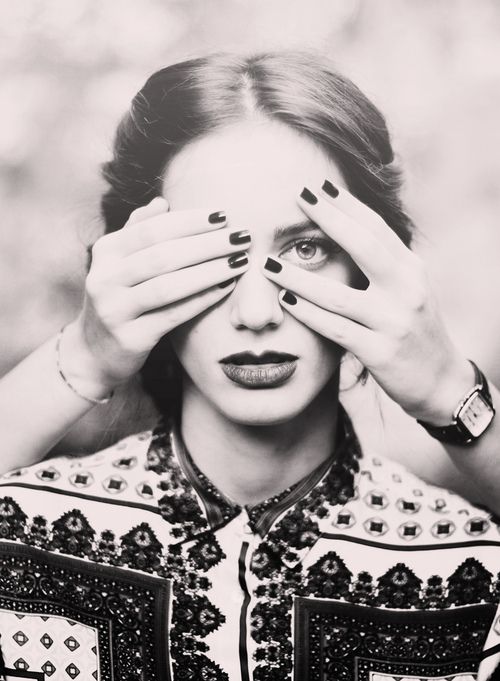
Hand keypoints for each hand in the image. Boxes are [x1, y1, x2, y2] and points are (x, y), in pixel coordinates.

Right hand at [63, 197, 249, 395]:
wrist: (95, 352)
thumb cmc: (120, 299)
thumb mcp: (120, 263)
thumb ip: (138, 232)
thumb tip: (162, 202)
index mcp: (106, 251)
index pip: (152, 228)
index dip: (190, 221)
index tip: (224, 215)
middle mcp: (104, 278)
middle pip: (163, 255)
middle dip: (207, 244)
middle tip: (242, 237)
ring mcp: (114, 310)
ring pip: (168, 285)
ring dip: (210, 271)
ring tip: (240, 261)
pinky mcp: (130, 338)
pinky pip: (173, 315)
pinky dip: (202, 299)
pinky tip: (226, 287)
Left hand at [262, 181, 473, 424]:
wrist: (440, 380)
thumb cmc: (415, 331)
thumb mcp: (408, 291)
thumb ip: (383, 266)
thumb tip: (346, 233)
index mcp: (411, 271)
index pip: (377, 229)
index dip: (347, 206)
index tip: (318, 186)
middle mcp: (407, 290)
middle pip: (363, 247)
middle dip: (329, 219)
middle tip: (298, 197)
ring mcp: (393, 322)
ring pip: (338, 295)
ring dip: (298, 277)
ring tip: (268, 263)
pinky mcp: (380, 352)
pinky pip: (336, 328)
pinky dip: (307, 314)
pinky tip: (284, 301)